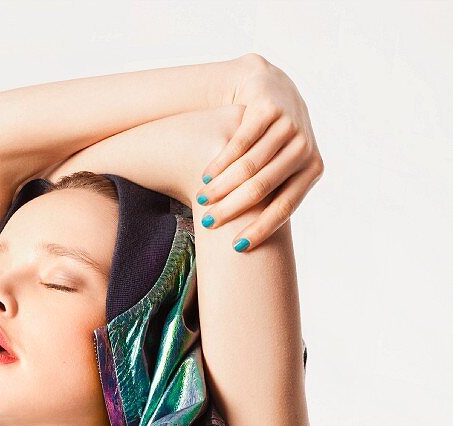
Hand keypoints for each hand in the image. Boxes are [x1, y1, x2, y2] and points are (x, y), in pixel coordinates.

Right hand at [194, 54, 323, 250]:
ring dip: (222, 186)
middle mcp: (304, 147)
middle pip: (262, 187)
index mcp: (312, 169)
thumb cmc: (274, 144)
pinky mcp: (268, 109)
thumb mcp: (283, 169)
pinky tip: (206, 176)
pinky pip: (240, 143)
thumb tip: (257, 245)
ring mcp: (288, 126)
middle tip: (208, 222)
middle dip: (233, 208)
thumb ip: (276, 196)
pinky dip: (221, 162)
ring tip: (202, 200)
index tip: (236, 246)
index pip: (285, 207)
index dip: (261, 228)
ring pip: (248, 166)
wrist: (273, 90)